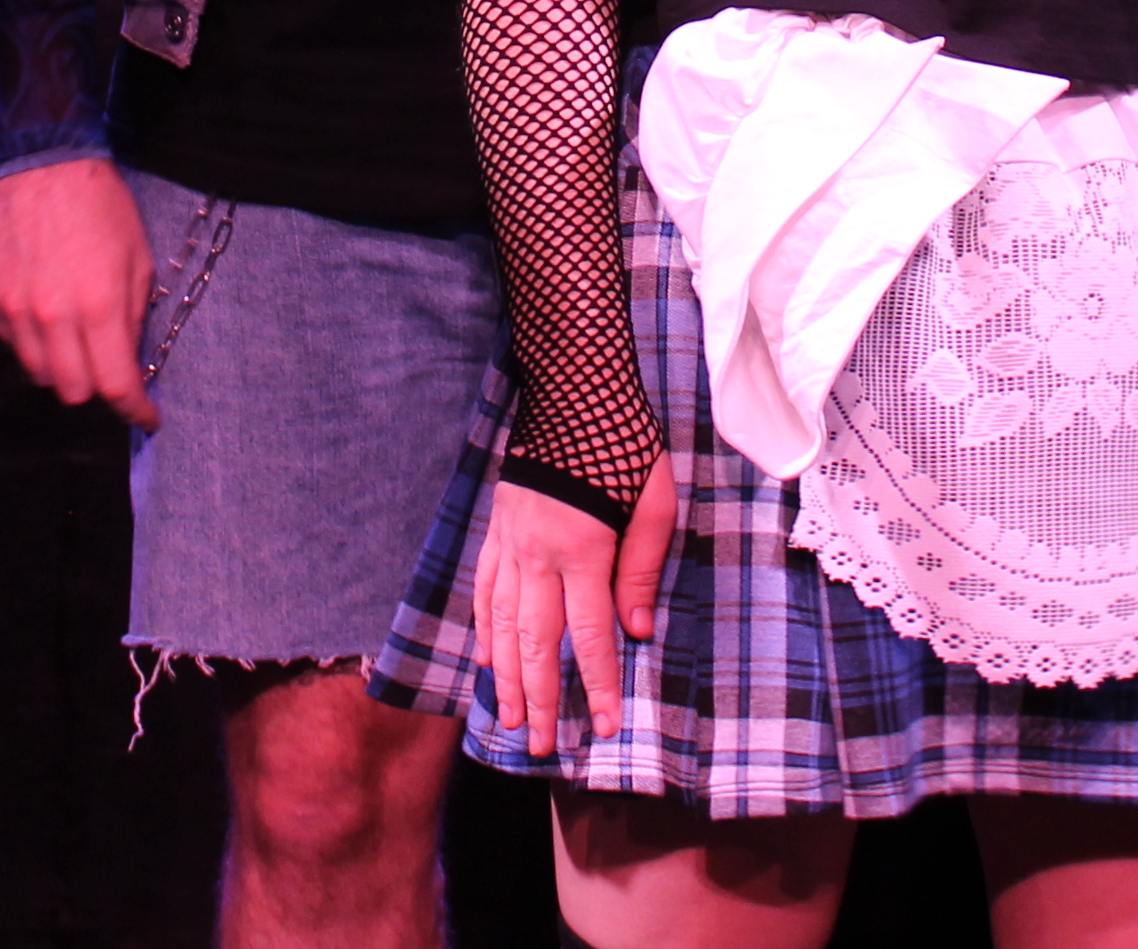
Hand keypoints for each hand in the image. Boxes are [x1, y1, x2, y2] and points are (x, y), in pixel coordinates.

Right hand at [0, 157, 158, 429]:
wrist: (46, 167)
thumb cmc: (101, 208)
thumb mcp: (139, 260)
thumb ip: (132, 317)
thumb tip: (129, 358)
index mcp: (100, 307)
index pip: (115, 386)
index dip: (134, 410)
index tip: (145, 416)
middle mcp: (55, 317)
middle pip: (74, 391)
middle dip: (97, 387)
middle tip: (109, 365)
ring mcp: (18, 311)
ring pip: (39, 374)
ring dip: (62, 368)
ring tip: (76, 338)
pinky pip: (14, 345)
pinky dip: (33, 343)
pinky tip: (47, 316)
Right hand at [477, 456, 670, 756]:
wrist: (572, 392)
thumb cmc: (624, 445)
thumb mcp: (654, 505)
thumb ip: (641, 571)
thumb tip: (635, 634)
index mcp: (583, 552)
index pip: (588, 637)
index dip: (597, 686)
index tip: (603, 726)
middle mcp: (538, 557)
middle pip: (535, 644)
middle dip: (540, 700)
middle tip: (541, 746)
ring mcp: (510, 545)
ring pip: (502, 626)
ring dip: (504, 678)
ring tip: (509, 719)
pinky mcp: (497, 531)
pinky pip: (484, 592)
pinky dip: (483, 631)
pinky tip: (485, 660)